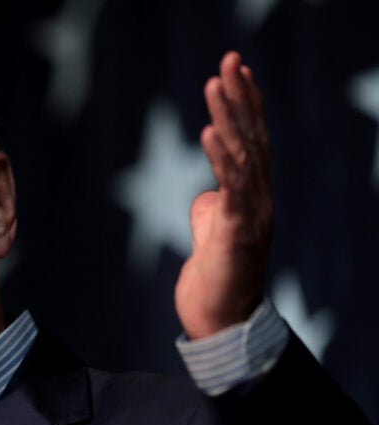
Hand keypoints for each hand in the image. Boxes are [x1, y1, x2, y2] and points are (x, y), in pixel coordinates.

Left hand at [175, 51, 272, 338]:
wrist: (220, 320)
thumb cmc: (216, 277)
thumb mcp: (213, 232)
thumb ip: (214, 207)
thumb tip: (207, 195)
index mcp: (252, 195)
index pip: (252, 140)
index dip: (246, 104)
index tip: (236, 70)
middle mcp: (260, 198)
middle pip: (252, 137)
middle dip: (239, 97)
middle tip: (229, 60)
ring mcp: (252, 213)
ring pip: (243, 154)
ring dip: (228, 116)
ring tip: (215, 84)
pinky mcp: (237, 230)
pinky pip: (231, 186)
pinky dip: (221, 157)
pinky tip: (209, 132)